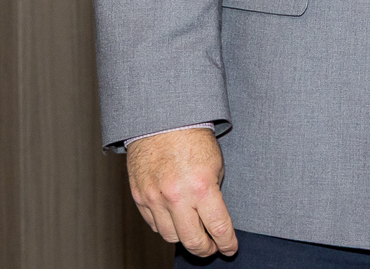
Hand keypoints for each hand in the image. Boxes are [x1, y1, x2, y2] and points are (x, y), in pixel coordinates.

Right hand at [127, 126, 238, 257]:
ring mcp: (155, 198)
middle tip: (213, 248)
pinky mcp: (140, 197)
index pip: (218, 228)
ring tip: (194, 234)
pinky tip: (175, 220)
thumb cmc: (193, 138)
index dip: (227, 243)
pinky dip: (166, 226)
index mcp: (202, 187)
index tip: (230, 248)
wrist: (162, 120)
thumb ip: (213, 194)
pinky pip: (153, 224)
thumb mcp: (216, 164)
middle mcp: (177, 196)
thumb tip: (214, 220)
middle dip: (206, 249)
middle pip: (192, 241)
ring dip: (185, 239)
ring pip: (170, 237)